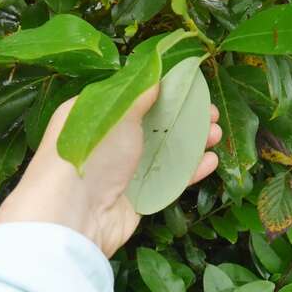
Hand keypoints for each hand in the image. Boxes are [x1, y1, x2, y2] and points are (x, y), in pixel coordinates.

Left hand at [0, 85, 221, 256]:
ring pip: (165, 152)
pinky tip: (210, 161)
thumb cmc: (91, 153)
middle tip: (211, 113)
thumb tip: (156, 75)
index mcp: (96, 115)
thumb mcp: (117, 113)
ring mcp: (124, 171)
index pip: (134, 98)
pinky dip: (189, 170)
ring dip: (192, 143)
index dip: (164, 92)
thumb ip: (139, 94)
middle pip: (155, 125)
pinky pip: (168, 180)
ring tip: (216, 134)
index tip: (191, 86)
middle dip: (185, 118)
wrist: (75, 216)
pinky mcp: (137, 197)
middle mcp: (110, 141)